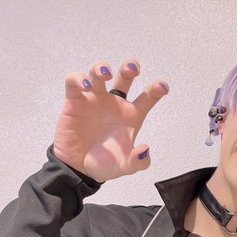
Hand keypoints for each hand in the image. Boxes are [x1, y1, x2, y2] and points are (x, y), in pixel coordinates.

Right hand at [53, 59, 168, 181]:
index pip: (148, 97)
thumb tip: (145, 149)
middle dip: (129, 67)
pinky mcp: (74, 101)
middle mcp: (115, 103)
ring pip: (98, 73)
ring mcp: (95, 100)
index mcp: (131, 115)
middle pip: (124, 77)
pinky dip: (78, 79)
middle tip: (133, 68)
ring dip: (101, 68)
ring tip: (105, 73)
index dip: (156, 89)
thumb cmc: (105, 164)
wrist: (78, 169)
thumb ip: (138, 161)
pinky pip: (74, 82)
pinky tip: (84, 86)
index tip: (162, 86)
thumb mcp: (125, 166)